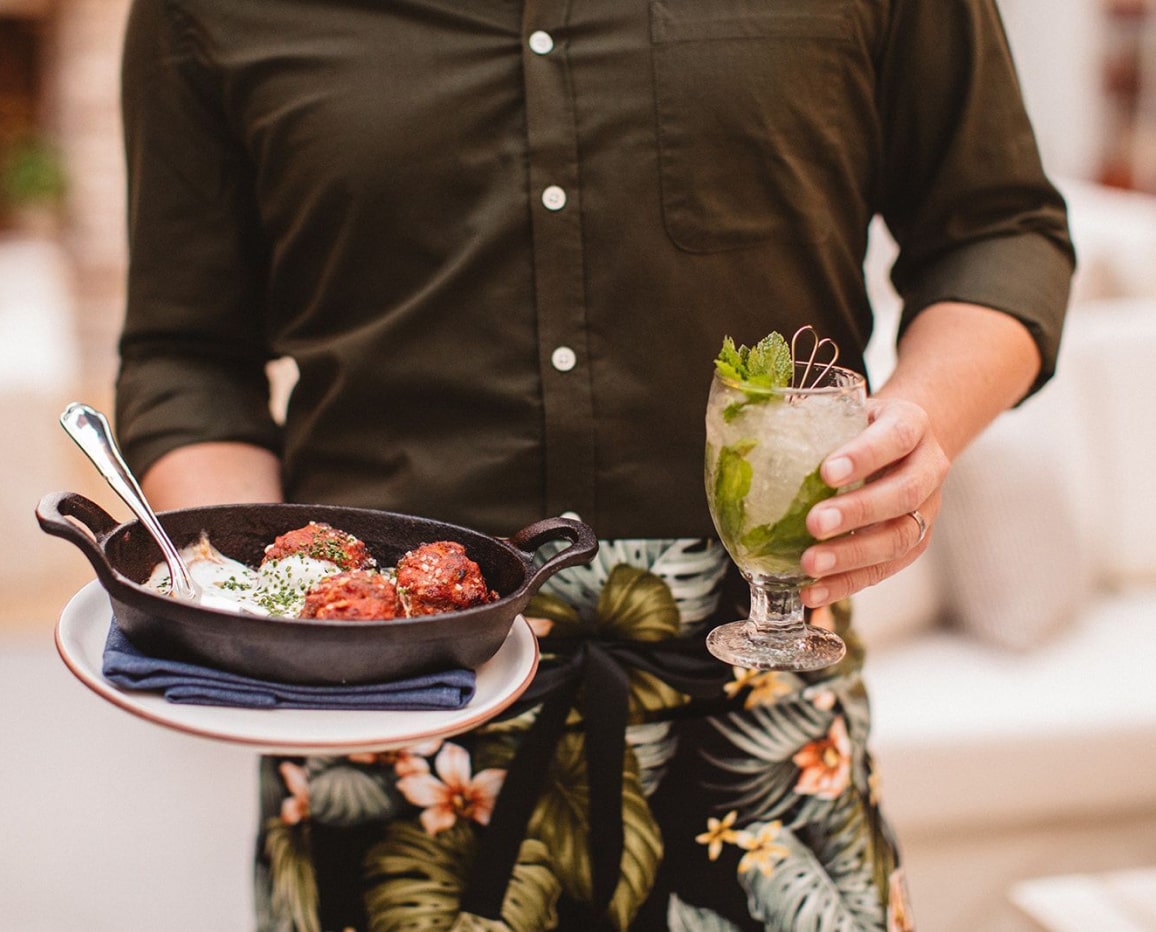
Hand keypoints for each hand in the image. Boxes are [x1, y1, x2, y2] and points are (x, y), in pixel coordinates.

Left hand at [799, 396, 948, 607]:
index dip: (864, 456)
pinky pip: (885, 569)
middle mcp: (928, 467)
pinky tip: (814, 590)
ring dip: (852, 556)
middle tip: (815, 523)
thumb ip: (815, 424)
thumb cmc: (863, 426)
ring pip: (900, 538)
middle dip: (858, 512)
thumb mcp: (848, 411)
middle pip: (904, 493)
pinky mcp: (915, 543)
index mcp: (911, 424)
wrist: (906, 441)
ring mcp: (927, 509)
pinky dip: (848, 583)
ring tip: (810, 565)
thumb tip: (750, 444)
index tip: (827, 471)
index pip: (895, 437)